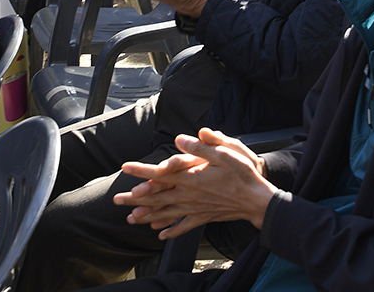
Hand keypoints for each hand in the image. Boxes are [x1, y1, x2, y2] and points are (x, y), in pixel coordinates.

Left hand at [114, 128, 275, 237]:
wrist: (257, 200)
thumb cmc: (242, 174)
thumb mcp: (224, 153)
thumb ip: (200, 147)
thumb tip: (180, 139)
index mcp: (190, 177)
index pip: (159, 174)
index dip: (141, 170)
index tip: (125, 168)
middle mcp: (188, 195)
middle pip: (156, 197)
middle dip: (135, 198)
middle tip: (117, 200)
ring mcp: (194, 208)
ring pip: (165, 213)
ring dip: (146, 216)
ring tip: (131, 219)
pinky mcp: (203, 217)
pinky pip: (183, 225)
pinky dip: (170, 230)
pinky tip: (161, 234)